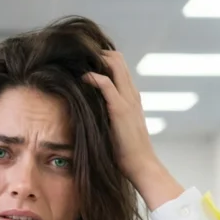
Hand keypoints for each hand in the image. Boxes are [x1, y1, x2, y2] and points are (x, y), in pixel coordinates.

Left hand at [84, 51, 183, 209]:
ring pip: (115, 65)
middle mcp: (132, 94)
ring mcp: (128, 99)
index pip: (119, 67)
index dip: (103, 59)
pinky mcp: (120, 109)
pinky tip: (82, 78)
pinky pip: (106, 84)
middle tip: (78, 57)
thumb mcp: (116, 128)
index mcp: (131, 97)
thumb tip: (87, 113)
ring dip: (96, 59)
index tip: (84, 61)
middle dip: (98, 54)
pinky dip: (93, 76)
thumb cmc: (127, 153)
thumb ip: (107, 116)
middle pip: (118, 59)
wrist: (142, 165)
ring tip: (78, 61)